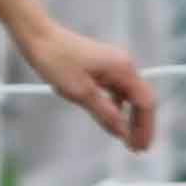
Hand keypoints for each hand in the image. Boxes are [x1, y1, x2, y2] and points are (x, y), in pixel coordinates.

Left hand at [18, 19, 156, 153]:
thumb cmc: (57, 61)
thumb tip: (124, 133)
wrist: (39, 37)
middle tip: (136, 149)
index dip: (145, 127)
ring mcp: (114, 65)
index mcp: (123, 69)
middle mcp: (124, 65)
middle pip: (141, 99)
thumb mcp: (82, 93)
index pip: (145, 102)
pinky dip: (117, 107)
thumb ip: (106, 114)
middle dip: (140, 125)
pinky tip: (111, 120)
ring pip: (129, 96)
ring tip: (126, 139)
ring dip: (129, 117)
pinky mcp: (103, 67)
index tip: (141, 148)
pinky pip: (117, 91)